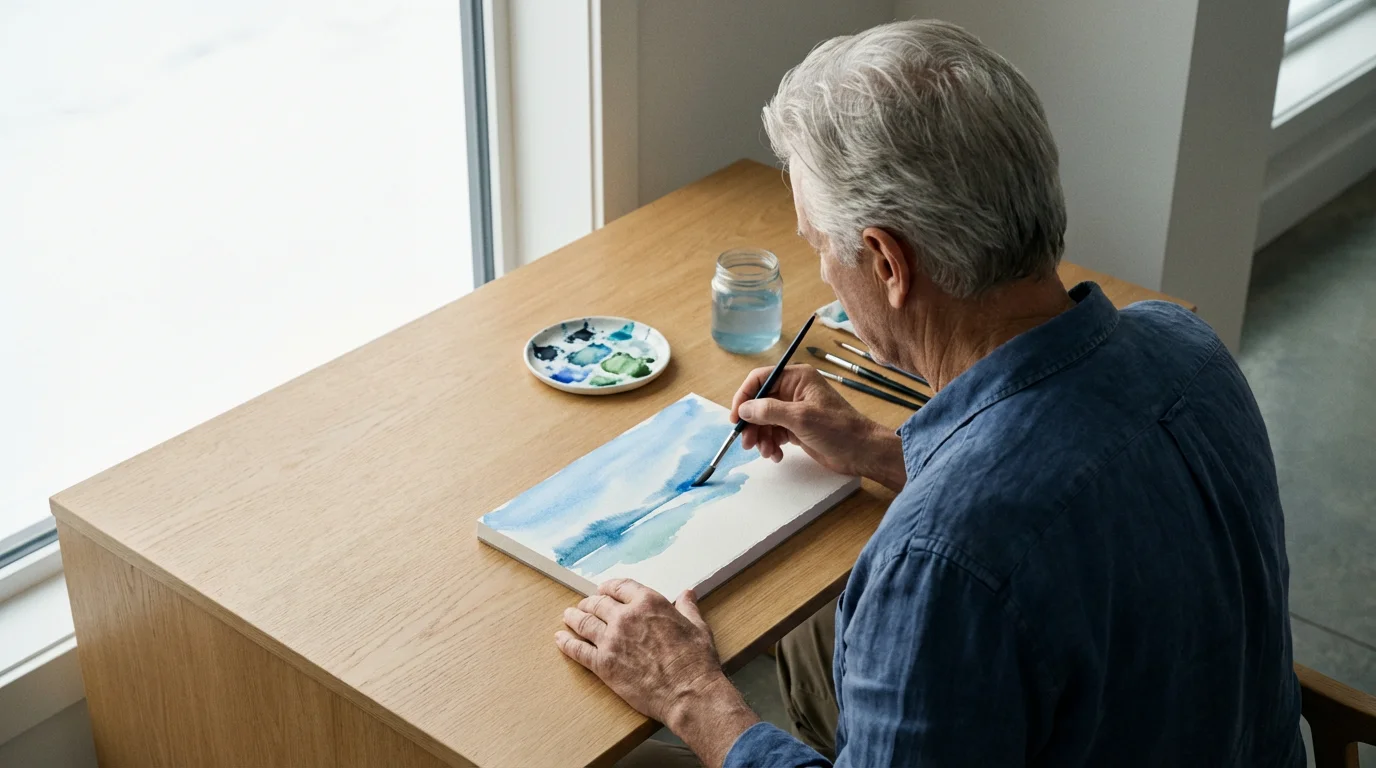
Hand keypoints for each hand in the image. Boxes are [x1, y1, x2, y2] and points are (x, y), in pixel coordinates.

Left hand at [556, 579, 758, 766]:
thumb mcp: (698, 627)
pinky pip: (578, 650)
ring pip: (584, 623)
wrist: (688, 693)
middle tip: (584, 606)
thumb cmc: (696, 662)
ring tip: (568, 616)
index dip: (609, 588)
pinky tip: (560, 639)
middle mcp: (626, 617)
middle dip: (589, 603)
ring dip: (574, 618)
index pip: (621, 586)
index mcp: (649, 603)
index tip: (604, 590)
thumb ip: (687, 608)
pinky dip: (566, 643)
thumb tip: (687, 594)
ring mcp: (612, 640)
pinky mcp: (603, 664)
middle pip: (598, 603)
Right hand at [731, 364, 906, 490]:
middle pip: (759, 402)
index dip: (744, 397)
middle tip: (747, 443)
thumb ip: (769, 411)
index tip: (736, 418)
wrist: (861, 452)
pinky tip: (777, 455)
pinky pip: (774, 433)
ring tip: (767, 452)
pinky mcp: (797, 428)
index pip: (760, 379)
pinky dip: (772, 444)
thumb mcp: (800, 418)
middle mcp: (794, 391)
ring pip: (765, 420)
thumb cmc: (838, 429)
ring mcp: (795, 410)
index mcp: (797, 378)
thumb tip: (744, 409)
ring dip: (761, 437)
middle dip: (751, 423)